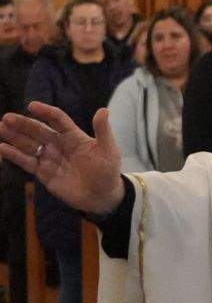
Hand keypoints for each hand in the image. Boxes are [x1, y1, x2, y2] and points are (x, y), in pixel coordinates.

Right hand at [0, 104, 123, 215]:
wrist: (102, 196)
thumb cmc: (107, 171)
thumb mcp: (108, 150)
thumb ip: (103, 131)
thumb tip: (104, 109)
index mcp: (74, 136)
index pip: (57, 119)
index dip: (45, 112)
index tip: (32, 106)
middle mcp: (59, 144)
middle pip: (38, 131)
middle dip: (23, 124)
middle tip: (7, 117)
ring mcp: (50, 158)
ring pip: (29, 144)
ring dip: (15, 136)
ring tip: (1, 128)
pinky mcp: (43, 172)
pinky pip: (27, 162)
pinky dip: (14, 155)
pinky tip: (3, 148)